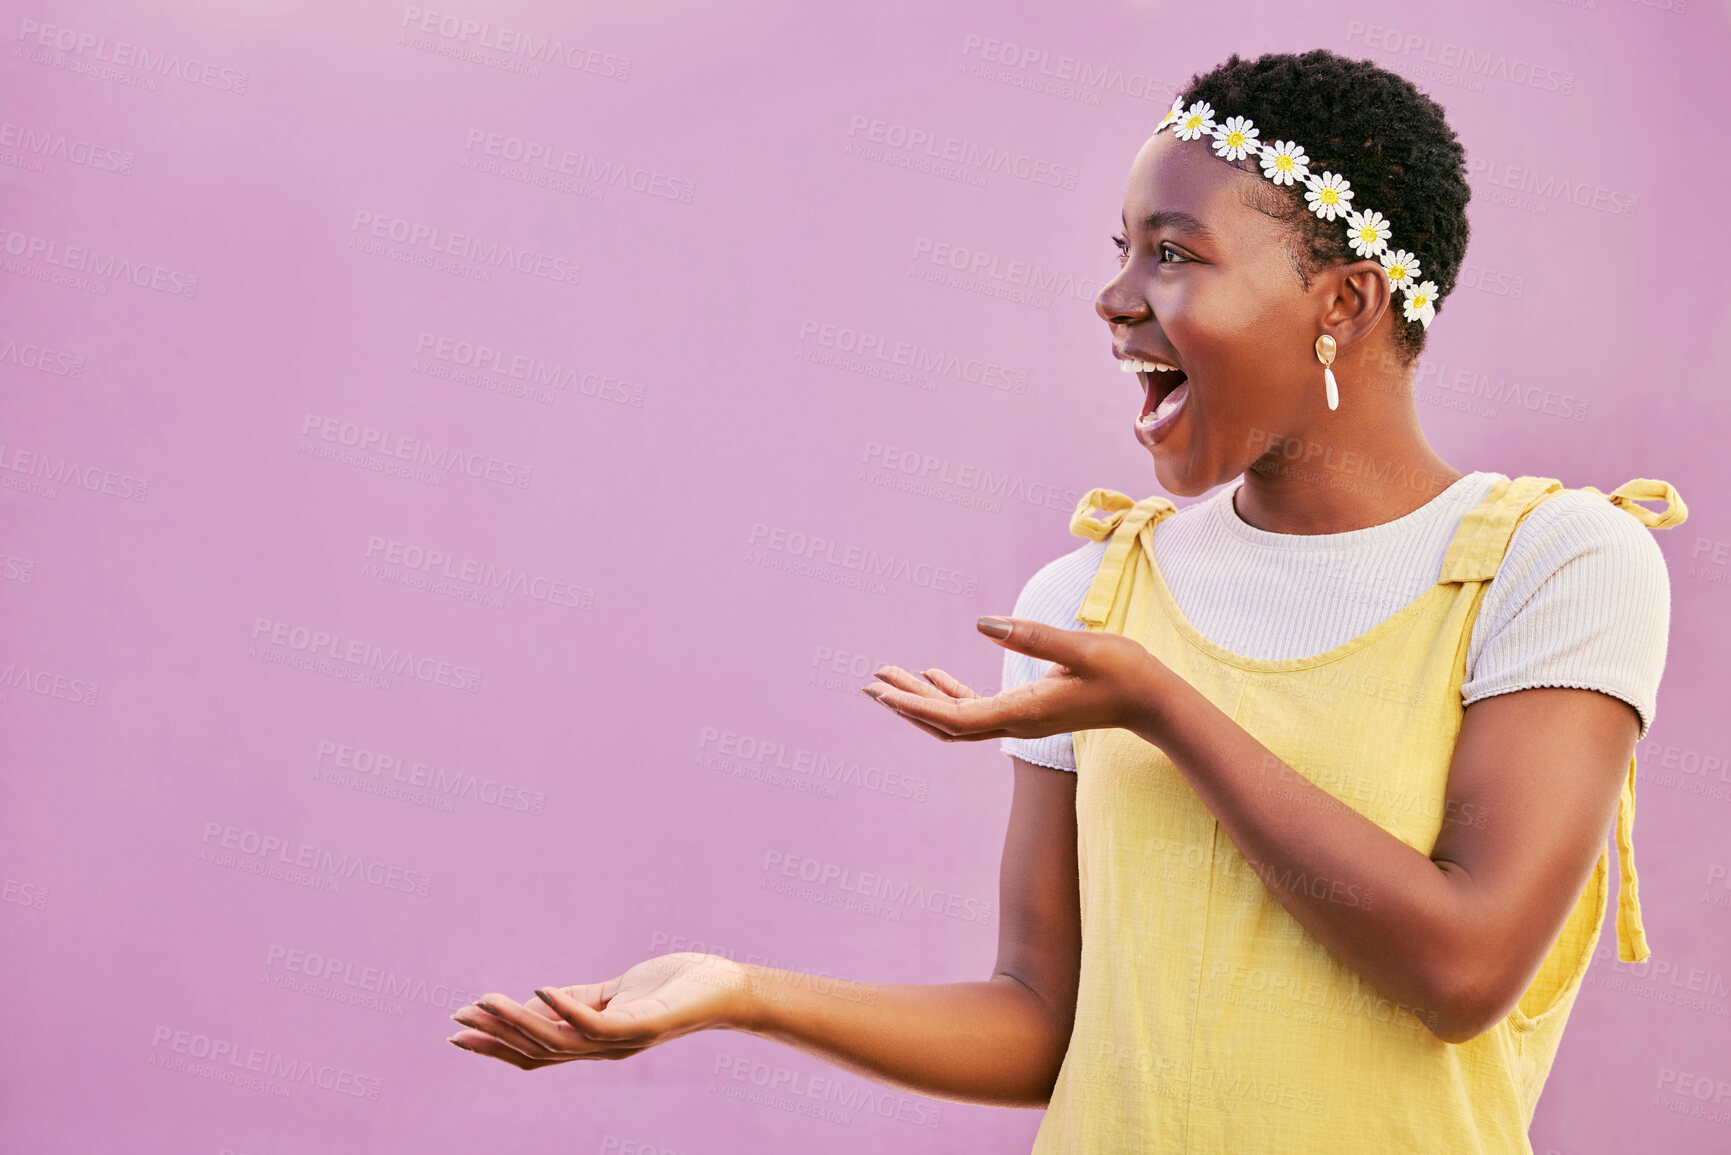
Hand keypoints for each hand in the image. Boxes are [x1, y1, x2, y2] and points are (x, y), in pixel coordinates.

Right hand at [447, 952, 749, 1069]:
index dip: (496, 1045)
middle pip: (537, 1051)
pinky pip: (595, 1023)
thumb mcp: (615, 992)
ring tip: (485, 1002)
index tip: (458, 1031)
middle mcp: (602, 1049)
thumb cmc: (674, 987)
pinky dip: (564, 1008)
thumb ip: (577, 999)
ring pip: (557, 1040)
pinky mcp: (641, 1025)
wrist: (726, 989)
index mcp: (593, 1043)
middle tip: (456, 1023)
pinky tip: (541, 989)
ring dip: (517, 1021)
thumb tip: (534, 999)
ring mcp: (621, 1041)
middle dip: (495, 1038)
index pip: (535, 1051)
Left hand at [860, 615, 1168, 742]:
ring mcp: (1020, 720)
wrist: (1153, 700)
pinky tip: (933, 675)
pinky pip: (976, 709)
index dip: (916, 707)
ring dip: (920, 701)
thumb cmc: (1124, 671)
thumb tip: (982, 623)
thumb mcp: (1082, 647)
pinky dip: (948, 695)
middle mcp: (1015, 723)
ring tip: (886, 680)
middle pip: (946, 722)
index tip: (883, 694)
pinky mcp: (1026, 710)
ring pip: (957, 718)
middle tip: (867, 684)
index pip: (957, 717)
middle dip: (905, 704)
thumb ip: (1032, 636)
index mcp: (1024, 712)